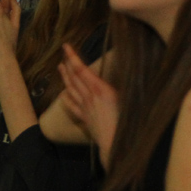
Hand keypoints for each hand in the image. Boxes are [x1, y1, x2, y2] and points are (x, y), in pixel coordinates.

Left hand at [57, 45, 118, 162]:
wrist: (116, 144)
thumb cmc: (126, 122)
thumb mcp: (129, 98)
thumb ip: (126, 83)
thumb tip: (130, 69)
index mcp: (100, 89)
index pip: (82, 70)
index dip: (73, 57)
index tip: (66, 46)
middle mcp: (90, 97)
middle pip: (74, 78)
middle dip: (67, 64)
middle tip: (62, 53)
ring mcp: (85, 108)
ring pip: (71, 90)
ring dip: (65, 77)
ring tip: (60, 67)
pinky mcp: (85, 119)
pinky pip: (72, 106)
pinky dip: (66, 98)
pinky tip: (63, 94)